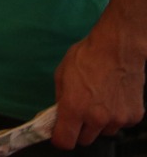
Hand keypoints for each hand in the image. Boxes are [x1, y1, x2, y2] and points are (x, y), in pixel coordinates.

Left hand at [51, 23, 146, 146]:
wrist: (118, 49)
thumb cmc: (86, 57)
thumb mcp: (62, 75)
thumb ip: (60, 100)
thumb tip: (58, 116)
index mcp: (74, 108)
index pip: (65, 142)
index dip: (60, 138)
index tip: (60, 132)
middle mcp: (97, 118)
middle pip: (84, 140)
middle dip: (80, 130)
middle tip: (80, 113)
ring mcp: (118, 119)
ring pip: (104, 132)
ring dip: (99, 123)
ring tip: (100, 101)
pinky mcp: (134, 117)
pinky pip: (120, 124)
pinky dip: (116, 116)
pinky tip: (114, 98)